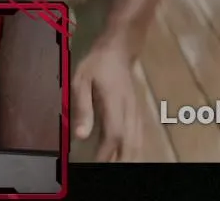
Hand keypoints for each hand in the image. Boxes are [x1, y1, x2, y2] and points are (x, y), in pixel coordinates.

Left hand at [72, 31, 145, 161]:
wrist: (120, 47)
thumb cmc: (97, 63)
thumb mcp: (81, 80)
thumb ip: (82, 107)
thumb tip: (80, 136)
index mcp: (114, 103)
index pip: (113, 135)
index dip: (106, 153)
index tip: (95, 164)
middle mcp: (129, 109)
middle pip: (130, 143)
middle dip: (120, 160)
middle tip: (107, 171)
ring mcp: (135, 109)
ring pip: (137, 140)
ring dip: (129, 157)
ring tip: (118, 167)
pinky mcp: (137, 109)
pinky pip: (139, 134)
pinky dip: (134, 148)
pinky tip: (128, 155)